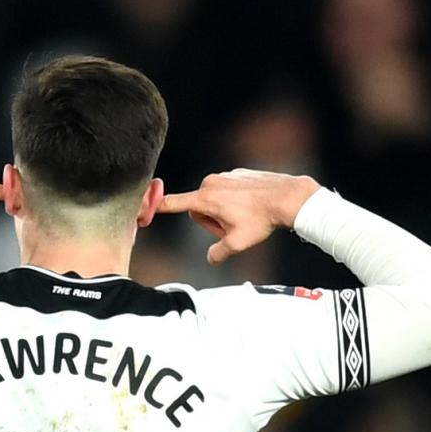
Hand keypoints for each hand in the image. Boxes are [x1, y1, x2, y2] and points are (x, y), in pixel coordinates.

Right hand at [158, 170, 319, 264]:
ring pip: (214, 198)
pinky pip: (228, 189)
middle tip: (231, 228)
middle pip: (198, 207)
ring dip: (223, 210)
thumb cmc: (260, 220)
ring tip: (244, 216)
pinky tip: (252, 206)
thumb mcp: (237, 244)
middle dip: (210, 220)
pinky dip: (235, 200)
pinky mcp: (238, 172)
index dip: (159, 206)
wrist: (286, 197)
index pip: (174, 203)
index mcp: (205, 199)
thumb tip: (211, 258)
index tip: (144, 204)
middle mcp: (211, 183)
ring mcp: (225, 176)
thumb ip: (218, 253)